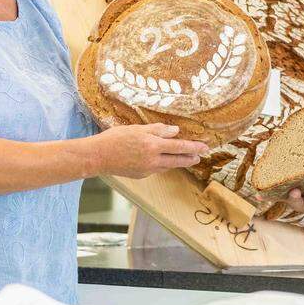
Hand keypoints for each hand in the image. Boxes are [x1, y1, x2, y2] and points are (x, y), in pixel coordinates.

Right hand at [94, 124, 209, 178]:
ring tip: (188, 159)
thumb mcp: (137, 129)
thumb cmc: (115, 138)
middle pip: (178, 159)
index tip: (205, 146)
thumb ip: (157, 130)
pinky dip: (163, 164)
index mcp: (152, 145)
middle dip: (191, 158)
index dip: (194, 147)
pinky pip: (157, 169)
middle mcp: (153, 159)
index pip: (179, 146)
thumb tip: (175, 131)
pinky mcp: (142, 175)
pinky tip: (163, 160)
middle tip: (201, 155)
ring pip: (169, 166)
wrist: (98, 157)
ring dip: (179, 162)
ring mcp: (148, 169)